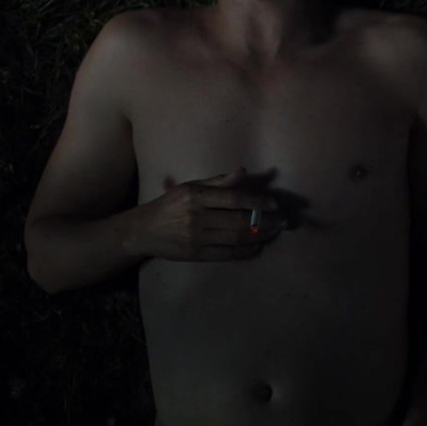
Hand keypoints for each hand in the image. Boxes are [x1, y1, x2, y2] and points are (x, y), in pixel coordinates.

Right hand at [129, 167, 284, 260]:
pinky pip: (227, 254)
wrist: (144, 231)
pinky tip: (257, 246)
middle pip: (239, 221)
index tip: (275, 205)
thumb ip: (218, 181)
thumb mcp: (190, 187)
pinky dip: (245, 251)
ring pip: (236, 238)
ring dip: (260, 236)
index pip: (234, 199)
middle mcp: (196, 217)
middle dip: (266, 222)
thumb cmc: (171, 204)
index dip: (257, 202)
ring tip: (274, 232)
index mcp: (196, 196)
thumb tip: (243, 171)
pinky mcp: (196, 255)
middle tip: (283, 222)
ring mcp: (196, 238)